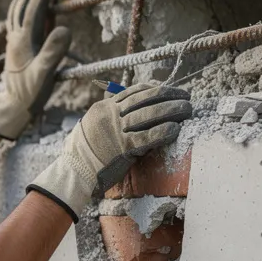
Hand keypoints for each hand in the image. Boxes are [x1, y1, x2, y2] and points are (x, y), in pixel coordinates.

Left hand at [0, 0, 71, 140]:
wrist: (13, 106)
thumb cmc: (31, 93)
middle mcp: (15, 39)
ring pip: (15, 12)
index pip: (32, 11)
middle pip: (20, 7)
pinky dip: (20, 8)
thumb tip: (64, 28)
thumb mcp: (45, 74)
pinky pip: (14, 21)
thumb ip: (54, 52)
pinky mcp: (13, 47)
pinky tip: (25, 7)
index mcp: (24, 42)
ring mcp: (12, 42)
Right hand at [26, 83, 192, 217]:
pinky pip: (147, 137)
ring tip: (187, 109)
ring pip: (149, 114)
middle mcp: (111, 115)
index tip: (170, 89)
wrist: (74, 172)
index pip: (135, 91)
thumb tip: (138, 111)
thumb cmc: (86, 152)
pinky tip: (176, 129)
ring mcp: (116, 131)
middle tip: (186, 96)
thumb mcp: (95, 126)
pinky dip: (163, 131)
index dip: (156, 88)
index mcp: (104, 107)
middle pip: (145, 99)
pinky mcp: (122, 148)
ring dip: (172, 110)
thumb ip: (113, 117)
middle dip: (169, 95)